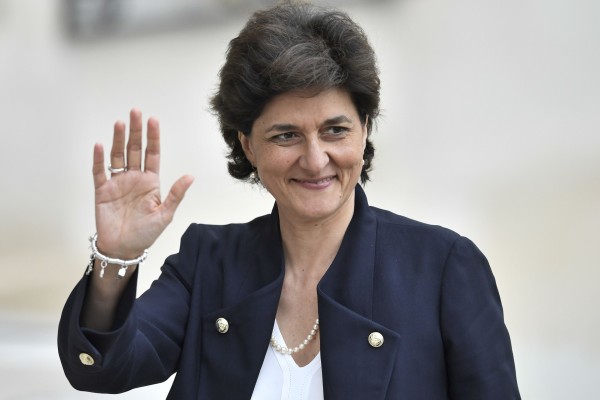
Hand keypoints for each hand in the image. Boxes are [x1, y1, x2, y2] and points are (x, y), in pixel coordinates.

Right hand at [92, 109, 193, 258]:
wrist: (124, 249)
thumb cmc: (146, 233)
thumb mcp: (165, 214)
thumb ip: (175, 194)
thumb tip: (191, 176)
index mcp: (151, 182)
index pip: (152, 154)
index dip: (153, 137)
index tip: (153, 120)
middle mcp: (134, 178)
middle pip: (134, 149)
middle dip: (135, 131)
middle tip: (135, 112)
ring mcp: (118, 183)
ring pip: (117, 156)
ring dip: (118, 139)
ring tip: (120, 123)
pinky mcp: (102, 191)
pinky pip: (99, 172)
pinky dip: (98, 159)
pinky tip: (100, 145)